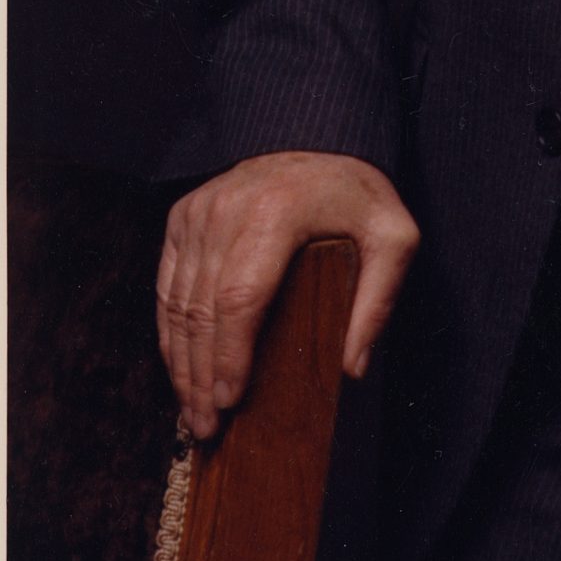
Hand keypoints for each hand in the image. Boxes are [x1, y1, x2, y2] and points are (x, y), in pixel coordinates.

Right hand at [157, 150, 419, 441]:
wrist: (318, 133)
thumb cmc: (357, 193)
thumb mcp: (393, 236)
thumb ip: (379, 299)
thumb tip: (351, 369)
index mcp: (277, 212)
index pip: (241, 296)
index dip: (230, 354)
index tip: (229, 401)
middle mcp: (227, 209)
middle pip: (202, 309)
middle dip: (201, 376)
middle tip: (208, 427)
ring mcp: (199, 211)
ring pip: (177, 303)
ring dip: (181, 364)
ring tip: (192, 413)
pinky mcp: (183, 217)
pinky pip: (167, 285)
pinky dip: (169, 333)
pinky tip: (180, 369)